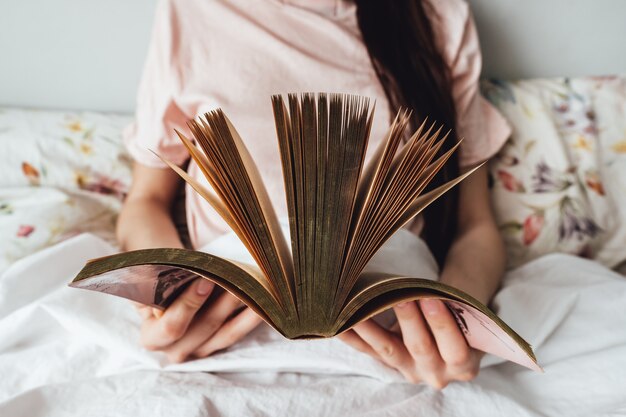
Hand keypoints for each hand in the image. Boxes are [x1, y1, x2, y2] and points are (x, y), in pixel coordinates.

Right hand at [133, 278, 262, 361]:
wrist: (167, 294)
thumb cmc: (158, 287)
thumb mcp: (149, 287)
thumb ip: (155, 286)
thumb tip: (177, 275)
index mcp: (153, 337)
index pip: (172, 326)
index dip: (189, 304)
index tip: (206, 281)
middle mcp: (176, 350)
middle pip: (204, 328)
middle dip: (223, 303)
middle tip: (239, 280)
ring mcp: (201, 351)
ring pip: (227, 333)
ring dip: (244, 310)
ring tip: (257, 289)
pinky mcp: (219, 345)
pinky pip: (238, 333)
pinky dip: (251, 318)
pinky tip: (265, 303)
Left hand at [338, 298, 481, 388]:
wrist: (450, 338)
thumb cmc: (460, 319)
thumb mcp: (465, 320)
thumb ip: (454, 309)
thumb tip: (430, 285)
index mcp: (463, 364)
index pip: (454, 348)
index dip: (442, 324)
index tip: (431, 298)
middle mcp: (436, 373)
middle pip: (420, 348)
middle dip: (409, 320)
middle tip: (400, 296)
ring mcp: (409, 370)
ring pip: (388, 351)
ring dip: (372, 329)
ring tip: (359, 309)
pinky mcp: (389, 365)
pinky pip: (368, 351)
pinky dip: (353, 337)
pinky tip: (338, 323)